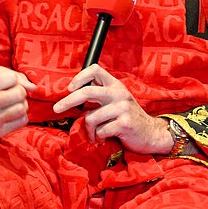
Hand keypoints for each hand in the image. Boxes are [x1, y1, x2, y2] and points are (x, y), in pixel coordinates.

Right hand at [0, 66, 36, 139]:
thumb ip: (16, 76)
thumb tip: (33, 88)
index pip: (12, 78)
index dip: (13, 79)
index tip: (6, 84)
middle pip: (20, 93)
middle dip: (20, 91)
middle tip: (12, 94)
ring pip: (23, 108)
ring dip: (22, 104)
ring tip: (12, 104)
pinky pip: (23, 120)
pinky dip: (21, 116)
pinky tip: (11, 115)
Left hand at [53, 64, 173, 154]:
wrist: (151, 134)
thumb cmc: (127, 118)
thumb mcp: (116, 101)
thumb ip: (99, 96)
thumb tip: (72, 96)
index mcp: (115, 85)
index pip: (95, 70)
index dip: (80, 77)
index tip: (70, 88)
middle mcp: (119, 93)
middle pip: (87, 92)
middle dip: (68, 101)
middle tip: (56, 109)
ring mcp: (122, 108)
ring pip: (91, 117)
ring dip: (89, 130)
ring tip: (94, 135)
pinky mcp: (125, 123)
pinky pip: (100, 131)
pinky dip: (98, 137)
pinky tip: (104, 138)